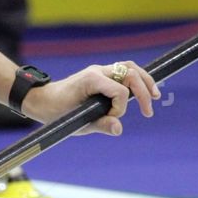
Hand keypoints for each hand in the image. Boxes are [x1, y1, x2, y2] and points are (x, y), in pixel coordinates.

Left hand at [25, 60, 160, 135]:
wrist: (42, 101)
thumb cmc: (56, 112)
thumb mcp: (76, 122)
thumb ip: (99, 125)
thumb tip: (118, 129)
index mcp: (91, 80)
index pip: (119, 91)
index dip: (119, 108)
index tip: (111, 119)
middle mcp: (98, 71)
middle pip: (131, 73)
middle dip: (143, 91)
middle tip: (150, 111)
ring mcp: (100, 71)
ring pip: (131, 68)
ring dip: (145, 81)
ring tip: (155, 97)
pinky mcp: (101, 75)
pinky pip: (124, 73)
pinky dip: (136, 81)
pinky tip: (143, 92)